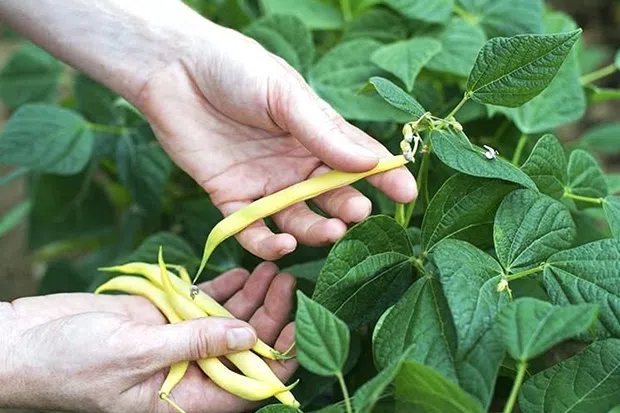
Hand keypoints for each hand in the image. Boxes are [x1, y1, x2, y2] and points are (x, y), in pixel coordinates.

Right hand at [0, 263, 296, 412]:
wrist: (26, 340)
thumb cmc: (69, 362)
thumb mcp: (135, 353)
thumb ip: (194, 344)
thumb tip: (246, 336)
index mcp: (184, 399)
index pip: (245, 386)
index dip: (275, 361)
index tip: (296, 329)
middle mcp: (187, 372)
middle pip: (242, 347)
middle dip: (268, 316)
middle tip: (286, 283)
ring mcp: (177, 340)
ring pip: (226, 320)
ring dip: (251, 296)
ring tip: (272, 269)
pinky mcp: (164, 315)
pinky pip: (203, 302)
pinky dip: (223, 288)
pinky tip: (244, 272)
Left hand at [137, 19, 416, 260]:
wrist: (173, 69)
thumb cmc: (235, 69)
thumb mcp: (284, 94)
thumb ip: (323, 131)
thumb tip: (370, 161)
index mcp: (315, 133)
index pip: (357, 159)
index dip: (384, 177)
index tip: (407, 194)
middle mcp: (294, 163)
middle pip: (330, 195)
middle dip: (348, 208)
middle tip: (357, 213)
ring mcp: (264, 184)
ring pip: (297, 219)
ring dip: (313, 231)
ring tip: (327, 232)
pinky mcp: (231, 199)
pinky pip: (252, 230)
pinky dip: (267, 243)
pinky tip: (281, 243)